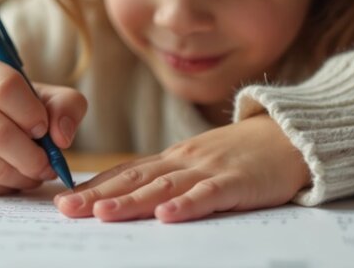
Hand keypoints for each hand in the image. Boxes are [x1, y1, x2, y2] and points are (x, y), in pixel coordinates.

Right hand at [0, 57, 86, 194]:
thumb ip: (65, 106)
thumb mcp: (39, 97)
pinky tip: (11, 179)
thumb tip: (62, 137)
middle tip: (49, 167)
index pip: (5, 88)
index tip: (43, 130)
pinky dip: (4, 188)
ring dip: (22, 176)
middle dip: (33, 157)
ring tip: (33, 173)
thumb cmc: (6, 111)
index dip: (32, 114)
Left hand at [54, 115, 308, 222]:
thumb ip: (169, 178)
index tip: (62, 200)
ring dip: (131, 201)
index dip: (94, 186)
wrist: (291, 137)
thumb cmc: (243, 156)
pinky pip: (209, 195)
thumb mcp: (200, 163)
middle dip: (98, 195)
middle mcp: (184, 161)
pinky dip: (187, 205)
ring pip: (163, 186)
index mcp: (173, 159)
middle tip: (65, 209)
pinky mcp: (237, 182)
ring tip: (102, 214)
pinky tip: (167, 215)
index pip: (125, 172)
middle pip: (134, 179)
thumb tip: (129, 199)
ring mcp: (209, 170)